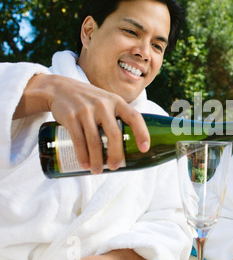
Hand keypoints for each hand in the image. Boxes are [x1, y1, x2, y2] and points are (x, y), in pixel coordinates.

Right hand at [14, 74, 149, 173]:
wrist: (59, 89)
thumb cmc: (90, 101)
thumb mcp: (107, 101)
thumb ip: (118, 117)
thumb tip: (129, 145)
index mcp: (117, 102)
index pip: (134, 117)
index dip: (141, 133)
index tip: (144, 149)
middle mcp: (103, 105)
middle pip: (114, 134)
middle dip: (116, 154)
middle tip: (116, 167)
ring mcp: (86, 110)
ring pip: (95, 140)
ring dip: (97, 159)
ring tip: (98, 171)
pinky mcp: (71, 116)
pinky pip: (78, 140)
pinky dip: (82, 155)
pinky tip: (85, 164)